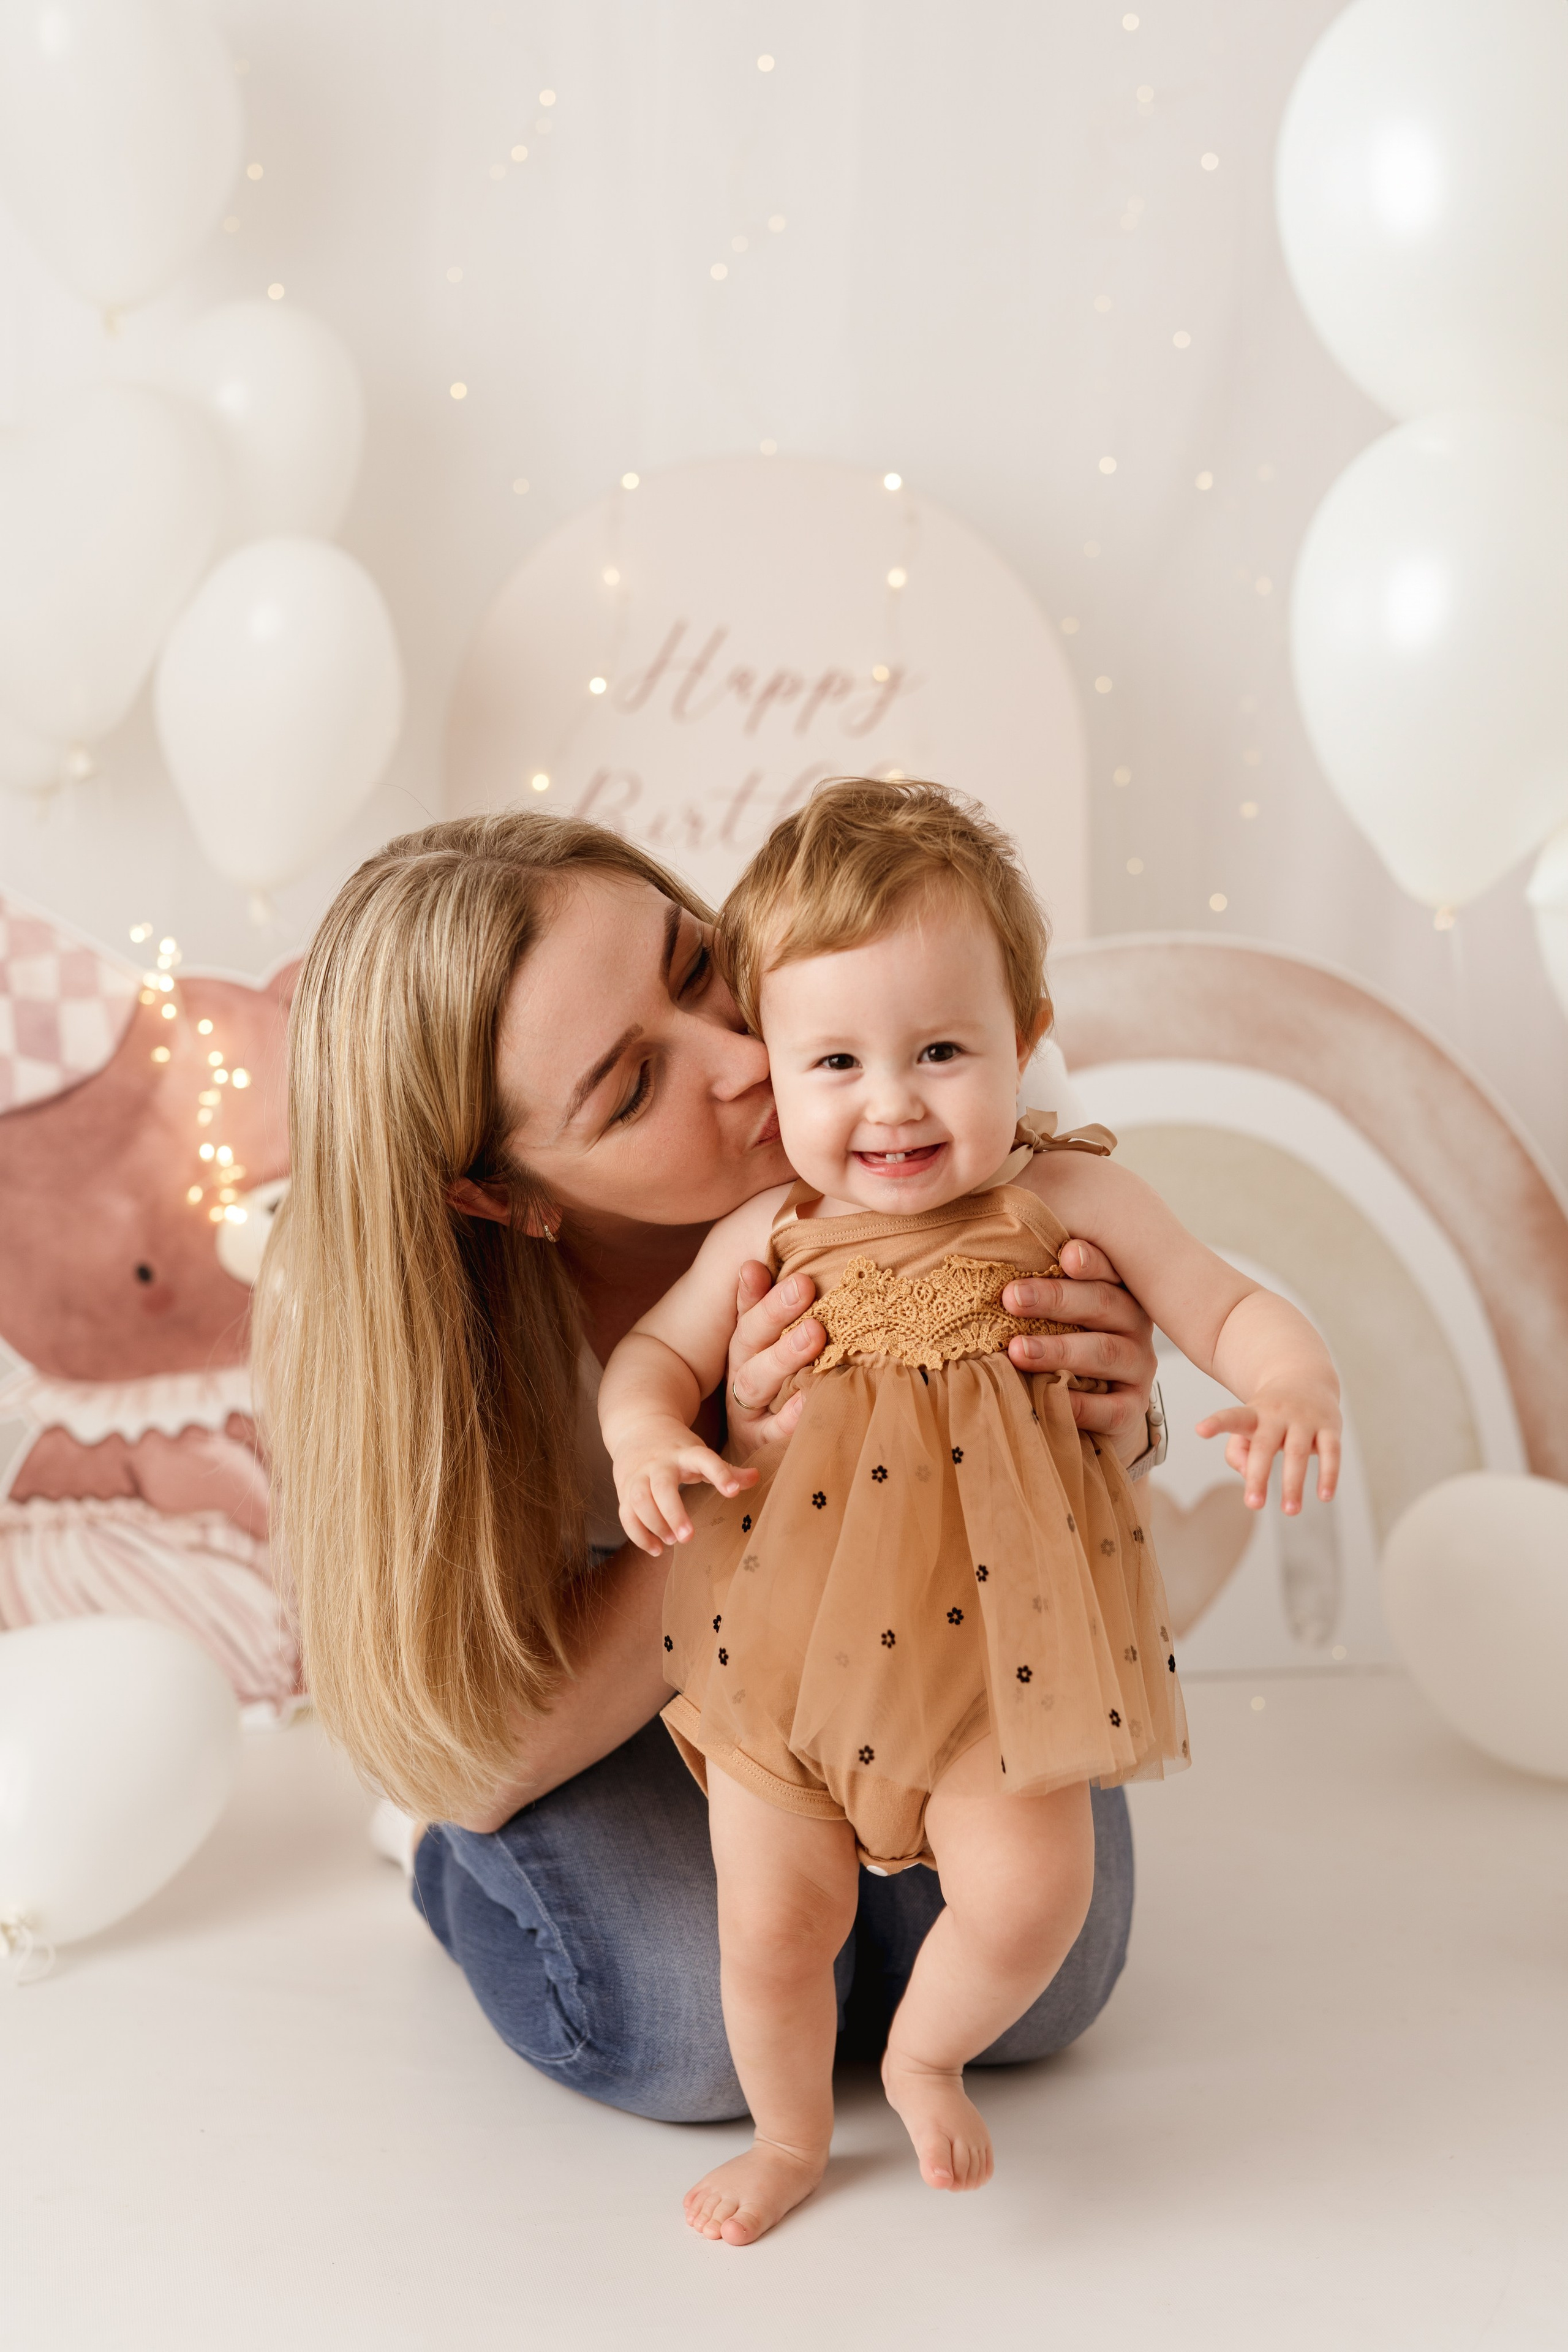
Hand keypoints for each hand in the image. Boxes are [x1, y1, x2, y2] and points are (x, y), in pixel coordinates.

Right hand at [613, 1422, 757, 1556]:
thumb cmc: (677, 1448)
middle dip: (674, 1513)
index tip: (734, 1492)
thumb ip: (728, 1469)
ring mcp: (638, 1476)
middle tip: (688, 1537)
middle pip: (662, 1486)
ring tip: (673, 1542)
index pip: (704, 1459)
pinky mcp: (624, 1490)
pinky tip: (656, 1549)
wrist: (638, 1429)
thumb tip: (757, 1477)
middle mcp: (659, 1464)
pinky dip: (638, 1535)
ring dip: (655, 1524)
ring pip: (639, 1500)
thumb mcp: (701, 1452)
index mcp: (685, 1453)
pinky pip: (626, 1514)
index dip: (720, 1473)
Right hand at [723, 1263, 825, 1460]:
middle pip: (749, 1341)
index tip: (756, 1265)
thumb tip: (784, 1265)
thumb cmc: (779, 1389)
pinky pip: (775, 1430)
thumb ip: (778, 1311)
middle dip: (773, 1312)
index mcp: (745, 1347)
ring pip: (758, 1381)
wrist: (759, 1453)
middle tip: (803, 1286)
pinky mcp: (761, 1441)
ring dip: (783, 1356)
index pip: (745, 1312)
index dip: (750, 1290)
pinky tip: (810, 1396)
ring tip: (814, 1333)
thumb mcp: (774, 1349)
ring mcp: (748, 1409)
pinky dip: (790, 1415)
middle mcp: (742, 1373)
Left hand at [1000, 1239, 1156, 1449]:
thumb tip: (973, 1250)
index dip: (1090, 1260)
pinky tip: (1048, 1397)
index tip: (1065, 1255)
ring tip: (1018, 1350)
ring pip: (1103, 1351)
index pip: (1106, 1267)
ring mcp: (1137, 1365)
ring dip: (1059, 1349)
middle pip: (1102, 1303)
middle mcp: (1132, 1322)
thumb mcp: (1048, 1311)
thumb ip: (1028, 1286)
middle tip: (1012, 1297)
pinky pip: (1112, 1408)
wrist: (1088, 1407)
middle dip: (1056, 1299)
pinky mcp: (1132, 1406)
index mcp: (1113, 1289)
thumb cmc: (1056, 1341)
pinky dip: (1081, 1404)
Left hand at [1195, 1382, 1341, 1513]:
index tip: (1200, 1430)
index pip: (1232, 1417)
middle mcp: (1277, 1415)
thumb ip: (1237, 1453)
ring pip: (1297, 1453)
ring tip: (1290, 1511)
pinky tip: (1324, 1496)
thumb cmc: (1270, 1413)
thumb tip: (1248, 1477)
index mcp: (1252, 1414)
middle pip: (1264, 1445)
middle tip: (1253, 1505)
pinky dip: (1329, 1474)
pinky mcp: (1329, 1427)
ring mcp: (1304, 1420)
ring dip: (1294, 1484)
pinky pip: (1331, 1452)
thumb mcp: (1248, 1425)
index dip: (1216, 1423)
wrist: (1306, 1378)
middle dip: (1258, 1476)